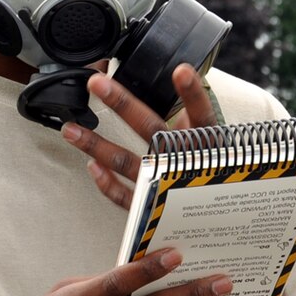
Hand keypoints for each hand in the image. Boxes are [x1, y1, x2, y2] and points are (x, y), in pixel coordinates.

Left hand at [61, 65, 216, 208]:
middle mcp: (185, 162)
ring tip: (70, 129)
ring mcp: (168, 186)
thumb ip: (195, 118)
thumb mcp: (217, 145)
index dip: (192, 94)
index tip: (180, 71)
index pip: (202, 114)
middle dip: (123, 105)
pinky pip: (128, 198)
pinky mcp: (156, 208)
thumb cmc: (215, 178)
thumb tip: (181, 79)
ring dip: (97, 145)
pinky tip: (91, 167)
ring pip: (129, 163)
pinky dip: (108, 185)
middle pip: (153, 130)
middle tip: (97, 83)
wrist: (225, 224)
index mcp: (206, 145)